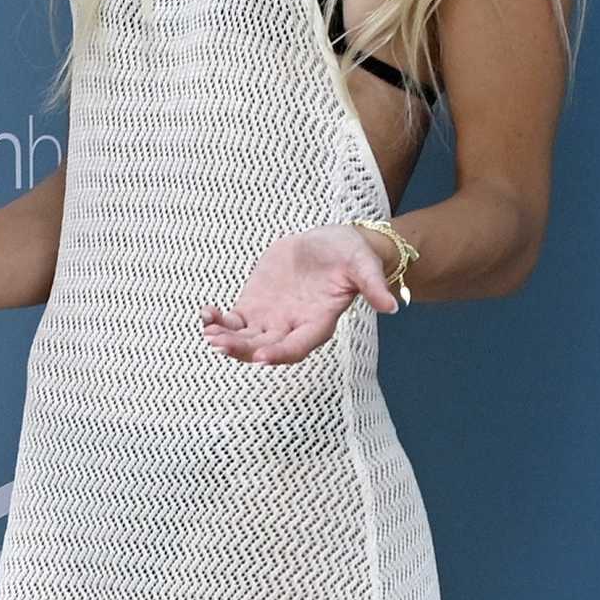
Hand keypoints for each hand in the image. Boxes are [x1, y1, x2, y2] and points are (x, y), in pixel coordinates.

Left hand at [199, 223, 398, 364]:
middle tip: (218, 343)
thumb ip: (374, 286)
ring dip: (225, 339)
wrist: (331, 243)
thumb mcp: (364, 265)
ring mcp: (271, 319)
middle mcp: (292, 328)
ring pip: (244, 338)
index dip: (280, 353)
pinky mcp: (255, 305)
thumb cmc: (351, 256)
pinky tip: (206, 315)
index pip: (298, 346)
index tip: (261, 355)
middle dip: (241, 349)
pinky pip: (233, 320)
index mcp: (318, 324)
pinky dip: (218, 320)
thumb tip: (393, 306)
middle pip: (264, 348)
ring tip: (208, 331)